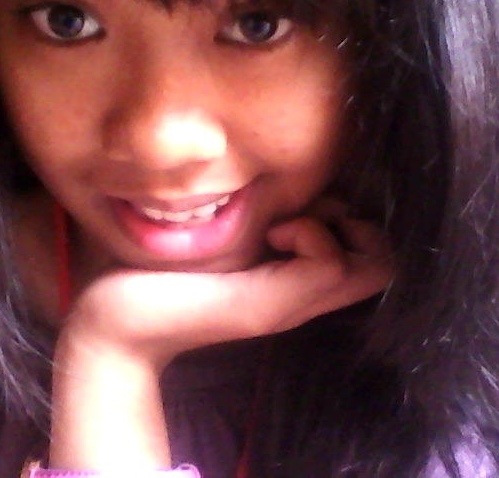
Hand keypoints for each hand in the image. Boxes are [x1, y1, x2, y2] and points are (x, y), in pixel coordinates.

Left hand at [59, 203, 392, 368]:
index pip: (375, 255)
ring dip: (334, 224)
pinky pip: (333, 263)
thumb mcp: (219, 233)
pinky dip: (312, 233)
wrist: (112, 321)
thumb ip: (255, 216)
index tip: (303, 205)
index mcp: (292, 280)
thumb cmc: (157, 270)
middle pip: (386, 262)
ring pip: (374, 262)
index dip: (356, 220)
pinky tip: (271, 231)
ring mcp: (292, 304)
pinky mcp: (271, 306)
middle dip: (358, 220)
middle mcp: (303, 297)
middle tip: (300, 212)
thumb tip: (288, 177)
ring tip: (282, 222)